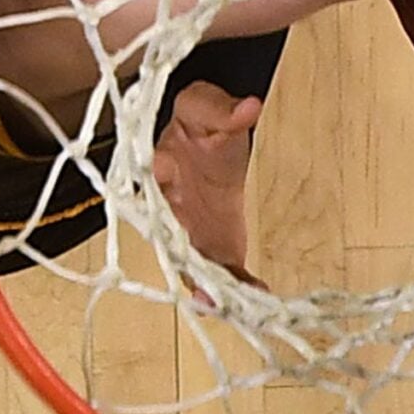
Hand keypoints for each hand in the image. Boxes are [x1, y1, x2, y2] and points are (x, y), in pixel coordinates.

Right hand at [152, 82, 262, 282]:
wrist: (212, 128)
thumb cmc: (200, 116)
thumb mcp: (204, 104)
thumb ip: (220, 109)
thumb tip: (247, 108)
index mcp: (155, 175)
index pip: (157, 207)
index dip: (168, 232)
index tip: (186, 249)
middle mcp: (168, 210)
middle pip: (175, 246)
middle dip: (192, 272)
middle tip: (210, 297)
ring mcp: (191, 230)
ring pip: (197, 264)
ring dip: (214, 288)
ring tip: (236, 308)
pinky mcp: (214, 241)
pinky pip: (223, 266)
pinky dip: (237, 283)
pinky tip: (258, 296)